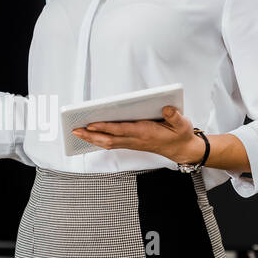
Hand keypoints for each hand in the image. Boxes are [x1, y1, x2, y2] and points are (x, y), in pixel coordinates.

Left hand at [72, 106, 204, 163]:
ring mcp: (133, 143)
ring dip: (92, 139)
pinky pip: (112, 143)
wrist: (183, 150)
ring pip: (108, 143)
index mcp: (145, 132)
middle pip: (109, 139)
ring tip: (77, 133)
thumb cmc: (180, 135)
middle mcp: (136, 140)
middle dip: (91, 135)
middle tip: (74, 130)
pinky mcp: (132, 144)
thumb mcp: (182, 124)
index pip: (120, 130)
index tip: (91, 124)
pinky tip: (91, 136)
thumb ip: (174, 116)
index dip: (104, 127)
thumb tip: (166, 108)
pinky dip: (100, 140)